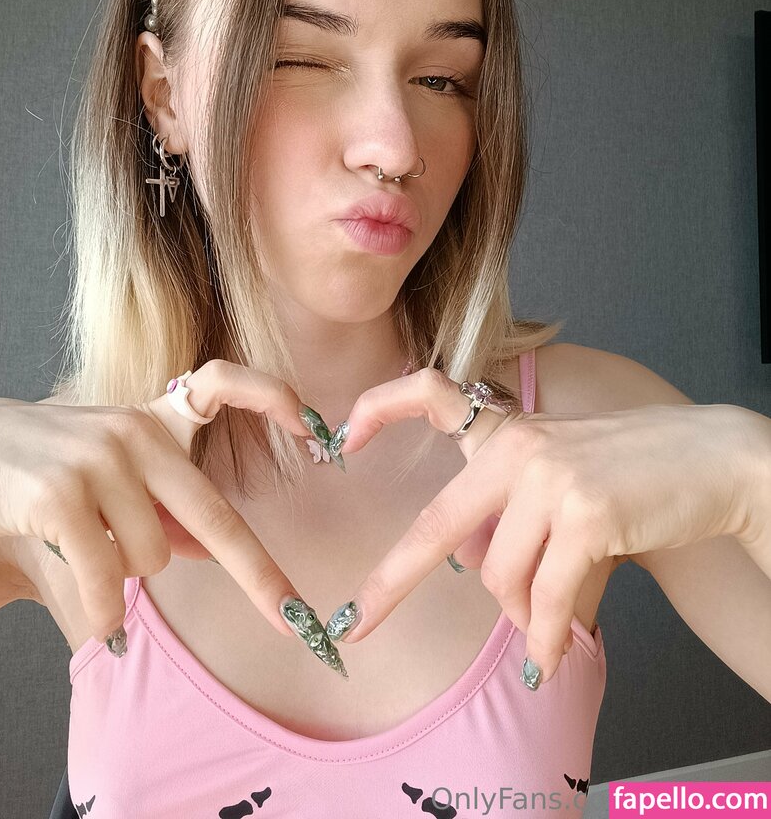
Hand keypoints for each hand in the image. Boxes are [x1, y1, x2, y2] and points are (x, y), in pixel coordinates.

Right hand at [0, 363, 342, 664]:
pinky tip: (89, 608)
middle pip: (214, 515)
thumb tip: (207, 550)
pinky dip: (101, 608)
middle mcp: (135, 433)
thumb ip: (158, 508)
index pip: (222, 386)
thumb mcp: (106, 480)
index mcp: (152, 421)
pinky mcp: (60, 494)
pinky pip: (106, 578)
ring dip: (124, 577)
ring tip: (80, 553)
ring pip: (151, 558)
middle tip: (294, 621)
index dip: (270, 397)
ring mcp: (99, 460)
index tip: (316, 429)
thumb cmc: (36, 474)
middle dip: (261, 577)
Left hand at [324, 368, 761, 686]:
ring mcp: (552, 479)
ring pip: (503, 576)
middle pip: (439, 526)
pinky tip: (550, 656)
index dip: (380, 410)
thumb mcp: (560, 475)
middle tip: (360, 624)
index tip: (340, 440)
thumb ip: (512, 516)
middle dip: (391, 582)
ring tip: (542, 623)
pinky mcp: (587, 514)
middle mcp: (520, 448)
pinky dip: (544, 636)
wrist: (711, 459)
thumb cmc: (634, 472)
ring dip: (519, 613)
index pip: (429, 394)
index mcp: (507, 431)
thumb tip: (485, 584)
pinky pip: (547, 597)